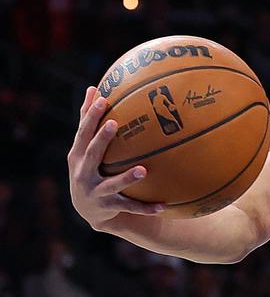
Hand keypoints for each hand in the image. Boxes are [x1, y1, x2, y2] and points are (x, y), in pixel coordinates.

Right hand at [68, 86, 165, 228]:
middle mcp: (82, 172)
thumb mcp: (84, 147)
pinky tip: (163, 207)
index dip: (91, 116)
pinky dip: (146, 208)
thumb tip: (93, 88)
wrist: (87, 208)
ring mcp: (95, 191)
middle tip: (114, 123)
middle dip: (102, 139)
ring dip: (126, 178)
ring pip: (112, 184)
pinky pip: (130, 207)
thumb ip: (88, 121)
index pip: (84, 133)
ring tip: (143, 170)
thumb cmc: (88, 167)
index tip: (103, 99)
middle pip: (92, 153)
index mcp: (78, 155)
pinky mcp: (109, 207)